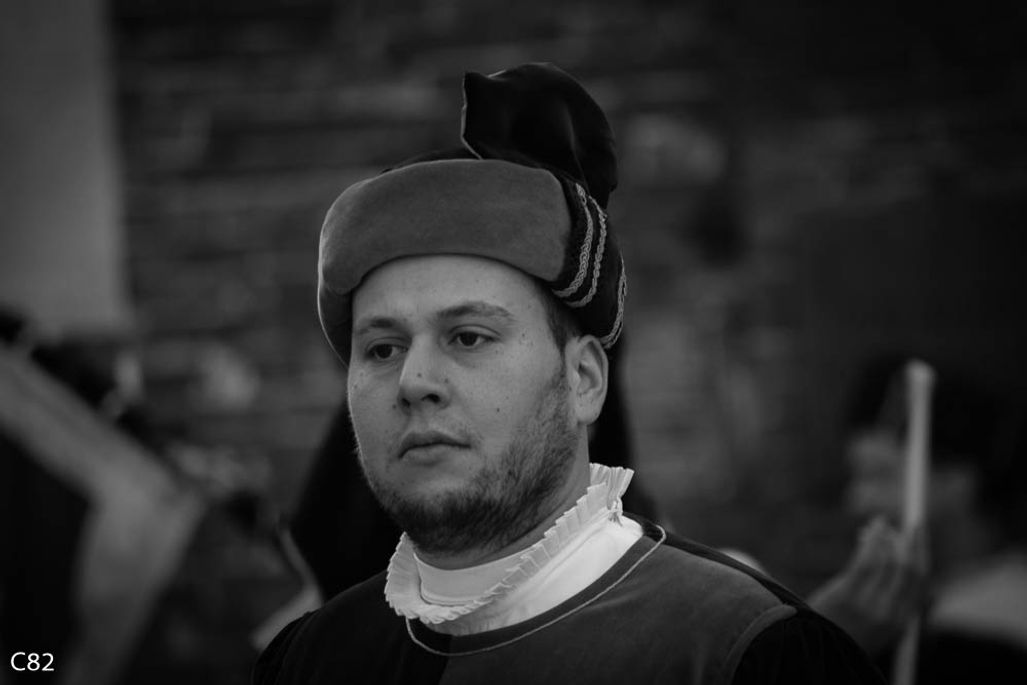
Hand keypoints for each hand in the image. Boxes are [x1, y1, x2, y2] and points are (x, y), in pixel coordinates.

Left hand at [807, 517, 927, 655]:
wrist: (811, 649)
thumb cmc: (843, 633)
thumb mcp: (879, 628)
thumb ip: (898, 606)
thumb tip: (923, 583)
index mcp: (901, 623)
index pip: (922, 583)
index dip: (923, 554)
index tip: (919, 535)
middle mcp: (890, 614)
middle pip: (909, 570)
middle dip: (912, 542)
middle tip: (913, 522)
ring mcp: (869, 606)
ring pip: (888, 562)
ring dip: (887, 538)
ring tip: (880, 524)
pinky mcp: (847, 596)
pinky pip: (866, 562)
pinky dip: (872, 543)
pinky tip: (869, 532)